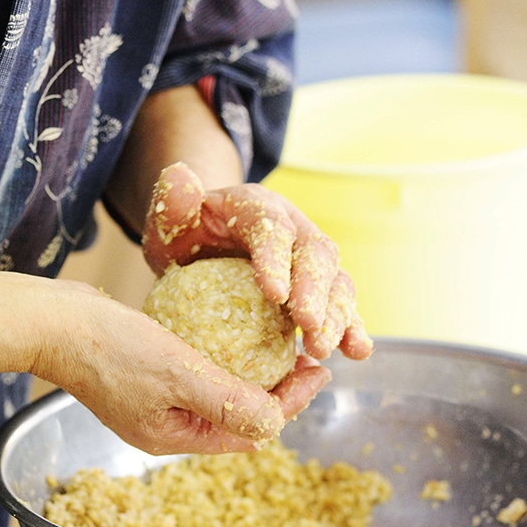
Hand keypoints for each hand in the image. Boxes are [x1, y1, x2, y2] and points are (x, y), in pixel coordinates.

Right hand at [33, 283, 330, 454]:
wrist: (53, 321)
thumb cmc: (108, 347)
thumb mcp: (176, 374)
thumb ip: (227, 402)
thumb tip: (276, 424)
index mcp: (174, 438)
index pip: (248, 431)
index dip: (289, 405)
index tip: (317, 371)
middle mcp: (169, 425)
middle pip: (239, 416)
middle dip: (278, 391)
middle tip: (307, 358)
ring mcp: (158, 401)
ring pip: (222, 394)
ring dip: (254, 373)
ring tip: (284, 347)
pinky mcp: (151, 375)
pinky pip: (200, 372)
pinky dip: (226, 358)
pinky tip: (241, 333)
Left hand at [141, 162, 372, 361]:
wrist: (205, 250)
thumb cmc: (186, 238)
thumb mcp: (169, 222)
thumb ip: (172, 203)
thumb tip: (179, 175)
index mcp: (257, 207)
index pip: (271, 227)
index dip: (276, 259)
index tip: (275, 294)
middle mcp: (293, 228)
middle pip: (314, 255)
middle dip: (315, 293)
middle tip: (307, 327)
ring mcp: (309, 260)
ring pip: (335, 282)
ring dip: (336, 315)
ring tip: (323, 348)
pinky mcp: (318, 289)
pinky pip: (340, 306)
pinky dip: (351, 327)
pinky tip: (357, 351)